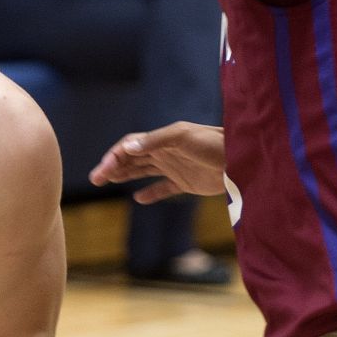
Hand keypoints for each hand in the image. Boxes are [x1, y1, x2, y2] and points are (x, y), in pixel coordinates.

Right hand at [89, 121, 225, 202]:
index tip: (101, 172)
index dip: (113, 157)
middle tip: (95, 179)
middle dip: (112, 167)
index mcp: (161, 140)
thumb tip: (127, 148)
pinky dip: (151, 193)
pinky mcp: (186, 183)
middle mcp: (165, 152)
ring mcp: (175, 167)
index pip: (130, 146)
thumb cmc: (213, 144)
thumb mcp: (183, 137)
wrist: (242, 159)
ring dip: (125, 175)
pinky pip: (163, 188)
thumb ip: (155, 141)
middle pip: (132, 159)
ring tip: (107, 182)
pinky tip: (139, 199)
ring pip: (143, 171)